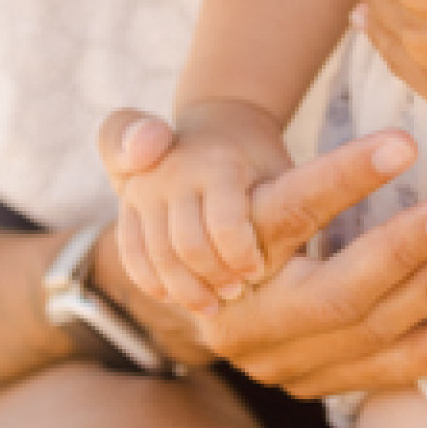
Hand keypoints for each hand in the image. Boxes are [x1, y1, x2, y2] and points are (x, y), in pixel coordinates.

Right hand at [98, 113, 426, 400]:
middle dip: (405, 250)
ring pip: (366, 334)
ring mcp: (277, 362)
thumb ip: (132, 138)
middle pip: (335, 291)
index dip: (344, 178)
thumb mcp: (150, 162)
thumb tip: (142, 139)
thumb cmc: (197, 197)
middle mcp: (244, 320)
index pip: (285, 213)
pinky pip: (377, 376)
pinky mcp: (309, 383)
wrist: (192, 279)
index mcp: (218, 256)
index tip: (405, 143)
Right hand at [112, 99, 294, 310]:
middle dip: (213, 278)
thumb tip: (299, 259)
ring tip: (211, 305)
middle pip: (188, 245)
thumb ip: (292, 207)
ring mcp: (146, 186)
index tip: (258, 271)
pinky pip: (131, 250)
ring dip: (184, 287)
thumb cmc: (259, 159)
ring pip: (157, 253)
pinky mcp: (127, 201)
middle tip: (236, 295)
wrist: (218, 122)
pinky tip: (173, 297)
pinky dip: (150, 279)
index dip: (243, 257)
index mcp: (220, 163)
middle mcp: (176, 172)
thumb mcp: (282, 170)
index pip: (226, 224)